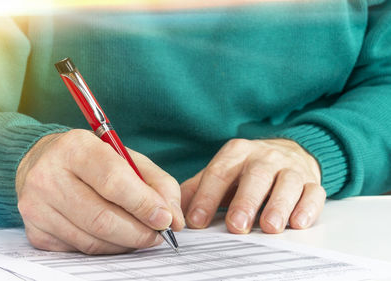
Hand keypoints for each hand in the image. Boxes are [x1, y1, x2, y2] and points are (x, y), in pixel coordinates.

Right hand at [16, 129, 184, 254]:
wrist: (40, 163)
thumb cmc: (90, 159)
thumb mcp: (125, 157)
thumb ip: (156, 183)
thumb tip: (174, 219)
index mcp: (75, 148)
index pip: (113, 182)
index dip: (144, 204)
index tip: (165, 219)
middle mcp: (49, 176)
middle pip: (102, 219)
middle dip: (139, 232)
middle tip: (157, 234)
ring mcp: (37, 207)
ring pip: (92, 241)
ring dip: (125, 243)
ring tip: (138, 234)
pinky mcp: (35, 232)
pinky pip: (79, 250)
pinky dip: (105, 248)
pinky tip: (113, 236)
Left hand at [181, 138, 325, 233]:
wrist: (289, 152)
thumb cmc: (247, 169)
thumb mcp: (222, 171)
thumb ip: (198, 188)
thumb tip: (175, 209)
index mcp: (237, 152)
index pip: (219, 173)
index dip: (207, 197)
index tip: (196, 220)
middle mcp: (264, 157)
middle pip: (255, 176)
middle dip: (245, 201)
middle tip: (236, 226)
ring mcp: (290, 168)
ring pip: (287, 183)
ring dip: (278, 205)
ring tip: (269, 227)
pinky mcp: (312, 181)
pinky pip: (313, 193)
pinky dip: (307, 208)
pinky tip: (297, 222)